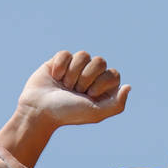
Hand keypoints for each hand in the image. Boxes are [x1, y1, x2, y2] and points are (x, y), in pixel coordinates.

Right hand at [14, 51, 129, 128]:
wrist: (39, 110)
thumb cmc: (67, 113)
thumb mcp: (96, 113)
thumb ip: (117, 104)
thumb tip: (128, 86)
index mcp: (102, 89)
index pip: (113, 74)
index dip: (101, 83)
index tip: (89, 95)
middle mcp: (91, 77)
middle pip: (99, 61)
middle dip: (86, 78)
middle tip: (75, 91)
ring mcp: (75, 68)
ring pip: (83, 55)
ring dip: (72, 73)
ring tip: (64, 86)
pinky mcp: (59, 61)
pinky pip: (66, 53)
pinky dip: (60, 66)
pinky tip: (54, 77)